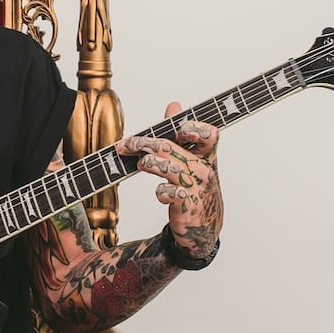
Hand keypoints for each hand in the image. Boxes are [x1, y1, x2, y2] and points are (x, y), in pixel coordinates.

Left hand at [118, 102, 222, 260]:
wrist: (203, 227)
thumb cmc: (196, 188)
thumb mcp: (194, 160)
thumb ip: (182, 133)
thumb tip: (174, 105)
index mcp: (207, 156)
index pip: (208, 134)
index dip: (193, 128)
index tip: (177, 129)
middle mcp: (203, 170)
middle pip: (171, 147)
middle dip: (143, 142)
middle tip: (125, 144)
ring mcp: (196, 188)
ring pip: (167, 167)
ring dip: (148, 163)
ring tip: (141, 163)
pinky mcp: (186, 205)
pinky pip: (167, 192)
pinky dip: (161, 192)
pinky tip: (160, 193)